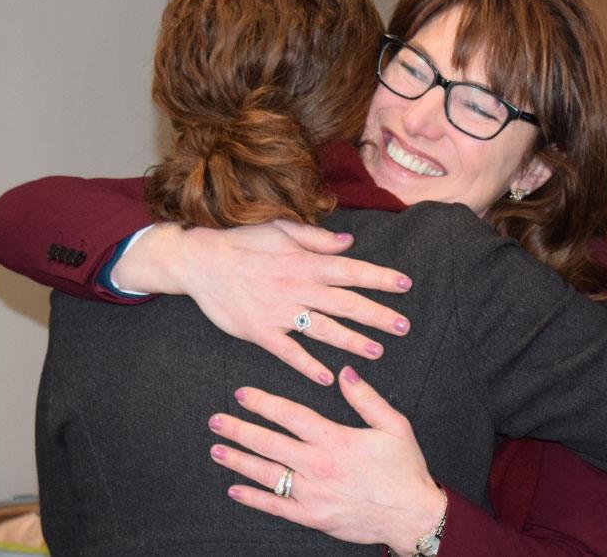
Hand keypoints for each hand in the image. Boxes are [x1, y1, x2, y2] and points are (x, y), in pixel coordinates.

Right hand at [119, 220, 413, 384]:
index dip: (380, 278)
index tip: (405, 285)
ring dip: (351, 341)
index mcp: (305, 262)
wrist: (200, 262)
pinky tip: (327, 377)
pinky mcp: (260, 331)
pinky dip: (307, 365)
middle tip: (403, 326)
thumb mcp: (281, 230)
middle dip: (377, 315)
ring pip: (323, 329)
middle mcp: (298, 287)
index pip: (351, 270)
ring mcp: (279, 312)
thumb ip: (317, 239)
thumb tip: (349, 242)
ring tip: (377, 351)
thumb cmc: (243, 243)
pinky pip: (288, 351)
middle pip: (345, 303)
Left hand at [208, 366, 446, 550]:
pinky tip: (235, 489)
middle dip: (238, 430)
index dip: (263, 403)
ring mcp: (312, 493)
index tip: (242, 395)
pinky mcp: (313, 517)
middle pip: (269, 443)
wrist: (412, 515)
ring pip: (266, 473)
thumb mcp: (394, 425)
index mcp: (334, 439)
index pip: (289, 415)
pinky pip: (276, 506)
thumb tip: (345, 372)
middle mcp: (318, 465)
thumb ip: (366, 398)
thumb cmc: (404, 470)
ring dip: (238, 460)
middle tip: (216, 421)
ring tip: (217, 449)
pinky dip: (253, 498)